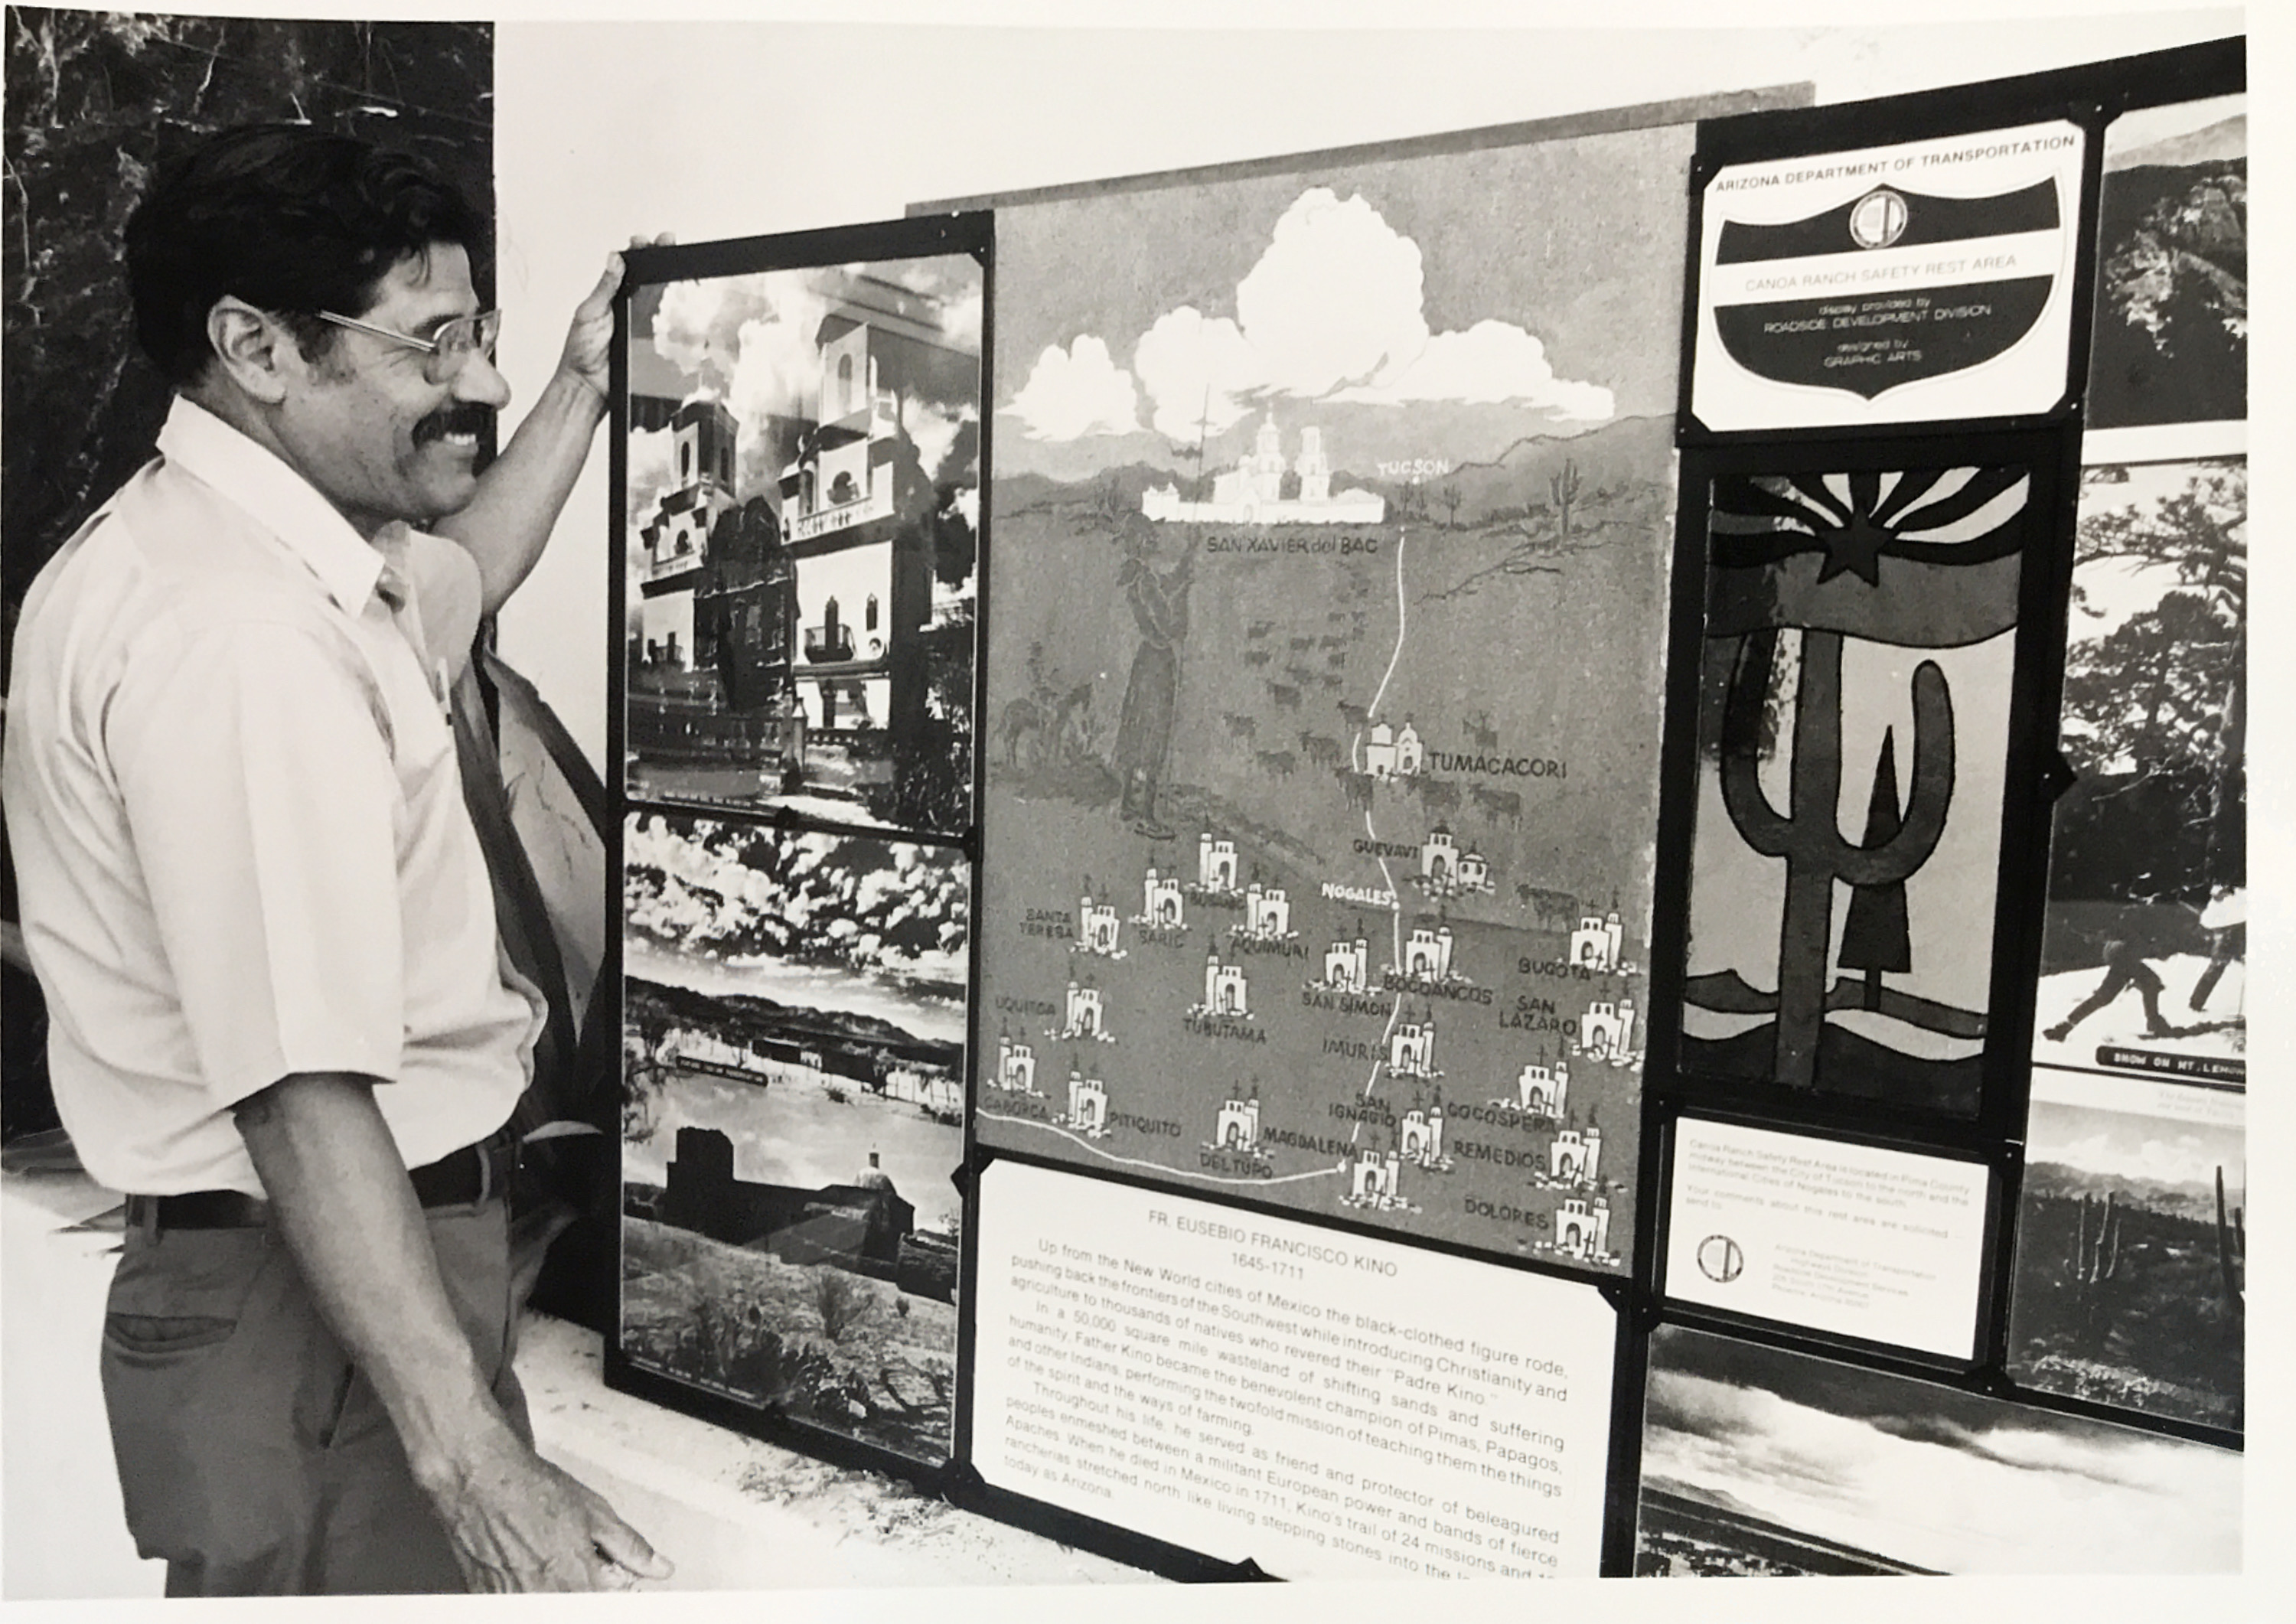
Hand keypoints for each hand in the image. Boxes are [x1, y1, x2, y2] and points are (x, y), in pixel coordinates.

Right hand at [426, 1423, 672, 1592]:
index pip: (609, 1605)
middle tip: (583, 1562)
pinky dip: (528, 1587)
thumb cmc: (531, 1491)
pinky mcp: (485, 1599)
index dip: (615, 1591)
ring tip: (550, 1558)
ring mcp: (510, 1602)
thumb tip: (660, 1567)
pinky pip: (517, 1602)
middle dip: (587, 1587)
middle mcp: (541, 1600)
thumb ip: (630, 1547)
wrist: (478, 1481)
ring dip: (557, 1587)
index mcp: (575, 1583)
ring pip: (547, 1603)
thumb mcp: (595, 1513)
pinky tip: (527, 1562)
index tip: (614, 1580)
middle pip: (579, 1604)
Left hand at [557, 234, 675, 402]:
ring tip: (676, 267)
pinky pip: (666, 326)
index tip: (647, 241)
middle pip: (649, 279)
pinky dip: (674, 315)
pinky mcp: (651, 342)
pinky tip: (679, 303)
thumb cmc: (581, 354)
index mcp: (609, 296)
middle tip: (668, 244)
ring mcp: (641, 324)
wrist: (589, 387)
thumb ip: (604, 288)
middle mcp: (627, 307)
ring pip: (660, 300)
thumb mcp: (589, 314)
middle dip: (661, 259)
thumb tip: (615, 260)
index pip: (628, 267)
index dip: (639, 252)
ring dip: (669, 284)